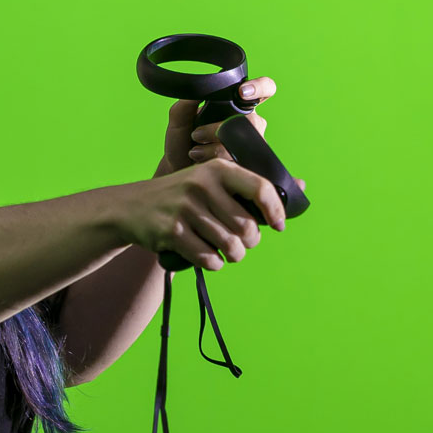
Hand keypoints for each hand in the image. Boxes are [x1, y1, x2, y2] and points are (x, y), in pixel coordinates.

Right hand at [112, 159, 288, 269]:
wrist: (132, 207)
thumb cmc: (184, 197)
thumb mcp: (213, 181)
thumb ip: (252, 186)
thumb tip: (300, 186)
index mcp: (218, 169)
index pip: (261, 188)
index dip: (275, 212)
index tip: (277, 226)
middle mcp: (202, 185)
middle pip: (247, 226)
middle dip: (250, 242)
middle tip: (242, 243)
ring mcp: (186, 209)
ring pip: (230, 246)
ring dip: (233, 256)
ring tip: (227, 252)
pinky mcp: (172, 232)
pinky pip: (208, 259)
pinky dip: (213, 264)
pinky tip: (207, 257)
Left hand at [163, 76, 306, 193]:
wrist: (179, 172)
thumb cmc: (181, 143)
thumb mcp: (179, 119)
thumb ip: (187, 103)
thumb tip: (199, 89)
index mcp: (238, 105)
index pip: (265, 89)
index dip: (260, 87)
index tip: (242, 92)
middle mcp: (251, 124)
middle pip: (252, 120)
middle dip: (220, 128)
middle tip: (197, 135)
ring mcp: (254, 146)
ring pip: (246, 143)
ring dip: (215, 148)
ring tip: (195, 152)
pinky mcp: (251, 166)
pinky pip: (242, 161)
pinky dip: (218, 161)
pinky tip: (203, 162)